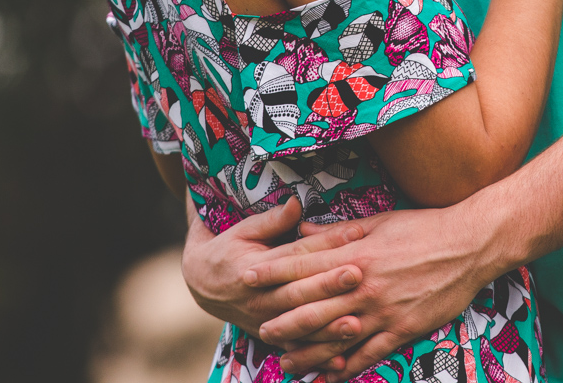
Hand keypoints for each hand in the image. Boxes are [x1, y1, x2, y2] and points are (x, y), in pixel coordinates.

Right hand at [181, 196, 365, 345]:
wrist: (204, 285)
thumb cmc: (230, 249)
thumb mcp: (244, 230)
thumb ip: (272, 220)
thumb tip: (296, 202)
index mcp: (253, 268)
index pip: (296, 255)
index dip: (326, 243)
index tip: (356, 232)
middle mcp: (259, 298)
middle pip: (299, 292)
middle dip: (329, 285)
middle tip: (358, 274)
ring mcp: (265, 322)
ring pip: (299, 326)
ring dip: (328, 327)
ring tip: (357, 323)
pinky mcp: (271, 337)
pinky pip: (297, 349)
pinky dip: (317, 356)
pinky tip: (342, 360)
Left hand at [244, 204, 502, 381]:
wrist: (470, 244)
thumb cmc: (424, 227)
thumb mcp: (379, 221)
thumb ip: (337, 232)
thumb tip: (300, 229)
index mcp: (357, 253)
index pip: (305, 264)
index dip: (272, 272)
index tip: (246, 277)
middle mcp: (365, 285)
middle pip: (312, 305)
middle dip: (282, 319)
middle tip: (259, 329)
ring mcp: (383, 311)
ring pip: (335, 337)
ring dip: (307, 352)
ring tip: (285, 362)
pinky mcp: (403, 329)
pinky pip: (368, 354)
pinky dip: (346, 368)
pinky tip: (329, 376)